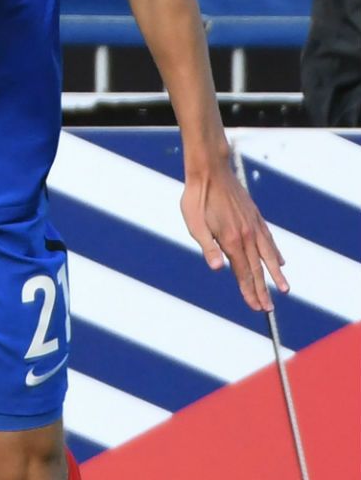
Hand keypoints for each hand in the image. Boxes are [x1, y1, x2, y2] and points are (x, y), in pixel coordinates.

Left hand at [181, 159, 288, 310]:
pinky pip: (269, 240)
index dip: (249, 291)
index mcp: (230, 240)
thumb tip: (218, 268)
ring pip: (269, 256)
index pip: (242, 272)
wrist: (210, 171)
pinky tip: (280, 262)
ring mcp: (254, 226)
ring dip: (275, 275)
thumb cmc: (196, 198)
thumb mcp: (194, 224)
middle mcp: (246, 235)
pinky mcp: (256, 218)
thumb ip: (208, 247)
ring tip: (284, 289)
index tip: (256, 306)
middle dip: (262, 290)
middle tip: (268, 309)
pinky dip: (276, 253)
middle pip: (257, 269)